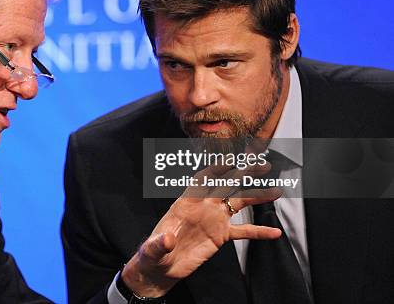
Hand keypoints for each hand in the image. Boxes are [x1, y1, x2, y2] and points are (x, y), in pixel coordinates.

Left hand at [121, 163, 281, 297]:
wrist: (162, 268)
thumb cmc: (154, 252)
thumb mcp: (153, 248)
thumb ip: (159, 243)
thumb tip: (167, 240)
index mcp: (185, 202)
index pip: (201, 181)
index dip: (214, 170)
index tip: (230, 161)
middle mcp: (203, 206)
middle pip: (225, 185)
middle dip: (243, 174)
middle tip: (261, 165)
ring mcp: (214, 219)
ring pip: (238, 203)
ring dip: (256, 196)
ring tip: (276, 191)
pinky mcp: (220, 236)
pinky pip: (243, 232)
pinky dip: (259, 232)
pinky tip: (275, 232)